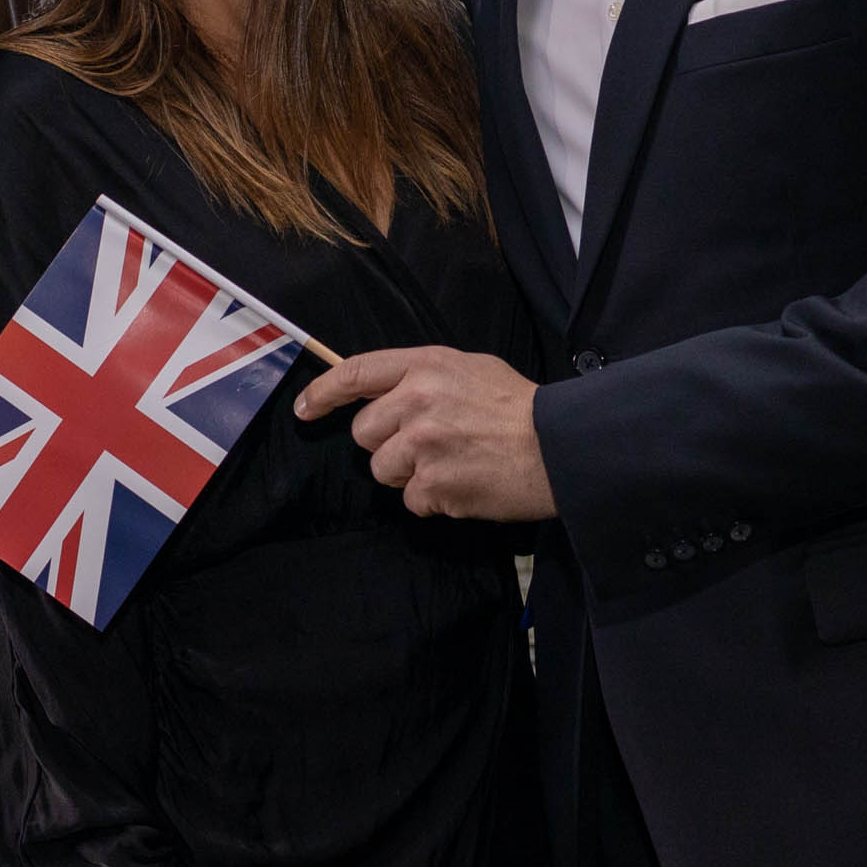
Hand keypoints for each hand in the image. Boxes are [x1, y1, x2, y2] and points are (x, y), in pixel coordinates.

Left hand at [295, 345, 556, 521]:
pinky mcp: (434, 484)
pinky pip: (412, 501)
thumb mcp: (470, 369)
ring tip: (452, 464)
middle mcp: (416, 401)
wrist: (560, 446)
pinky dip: (434, 500)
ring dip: (410, 475)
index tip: (305, 409)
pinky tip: (464, 484)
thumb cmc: (518, 408)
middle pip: (364, 433)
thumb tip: (385, 392)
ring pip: (383, 469)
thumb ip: (423, 377)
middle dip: (387, 444)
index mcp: (425, 366)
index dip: (323, 393)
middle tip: (429, 444)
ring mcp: (423, 444)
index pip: (355, 373)